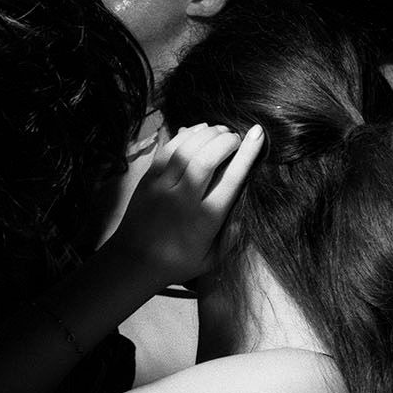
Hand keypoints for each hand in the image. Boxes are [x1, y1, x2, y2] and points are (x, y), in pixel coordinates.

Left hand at [105, 123, 263, 285]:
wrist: (134, 262)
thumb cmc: (179, 262)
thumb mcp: (213, 258)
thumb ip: (233, 237)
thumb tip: (249, 212)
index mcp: (206, 220)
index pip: (231, 179)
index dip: (247, 154)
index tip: (257, 135)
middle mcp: (184, 201)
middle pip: (207, 158)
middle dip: (226, 140)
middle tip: (236, 136)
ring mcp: (162, 188)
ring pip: (187, 150)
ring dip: (207, 134)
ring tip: (220, 130)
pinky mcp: (147, 180)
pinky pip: (168, 150)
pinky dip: (185, 135)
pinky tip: (198, 130)